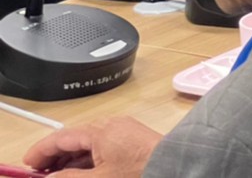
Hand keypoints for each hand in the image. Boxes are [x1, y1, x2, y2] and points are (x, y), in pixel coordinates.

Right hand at [24, 117, 161, 176]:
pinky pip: (103, 146)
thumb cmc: (140, 171)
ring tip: (59, 175)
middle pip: (75, 138)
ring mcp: (124, 131)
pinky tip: (83, 172)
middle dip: (55, 156)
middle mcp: (112, 125)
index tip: (28, 163)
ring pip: (89, 143)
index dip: (42, 150)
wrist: (176, 167)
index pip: (62, 137)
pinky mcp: (133, 140)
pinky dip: (88, 159)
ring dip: (71, 159)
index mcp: (100, 130)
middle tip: (40, 174)